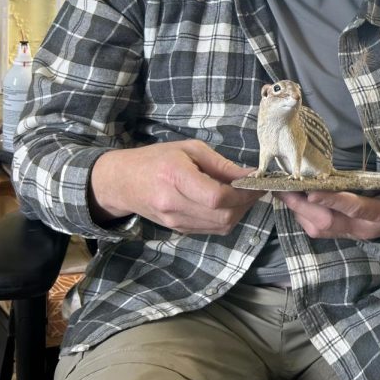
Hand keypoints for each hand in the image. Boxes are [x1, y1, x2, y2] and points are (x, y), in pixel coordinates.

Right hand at [89, 140, 258, 233]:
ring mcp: (175, 221)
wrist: (121, 182)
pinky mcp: (178, 230)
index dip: (243, 192)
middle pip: (223, 215)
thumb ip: (221, 164)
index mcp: (175, 177)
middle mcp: (174, 204)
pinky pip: (212, 229)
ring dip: (240, 212)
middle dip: (246, 203)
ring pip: (221, 226)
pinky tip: (229, 204)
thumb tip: (251, 176)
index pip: (217, 196)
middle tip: (254, 188)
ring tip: (243, 195)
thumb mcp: (190, 149)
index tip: (257, 181)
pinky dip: (227, 218)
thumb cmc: (157, 159)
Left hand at [278, 175, 379, 240]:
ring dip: (297, 211)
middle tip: (283, 188)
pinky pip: (315, 227)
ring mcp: (348, 232)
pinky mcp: (340, 230)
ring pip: (316, 227)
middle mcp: (360, 229)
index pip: (354, 209)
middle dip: (302, 207)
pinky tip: (292, 198)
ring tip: (282, 190)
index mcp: (379, 218)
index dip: (333, 201)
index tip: (312, 192)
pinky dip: (301, 213)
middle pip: (325, 222)